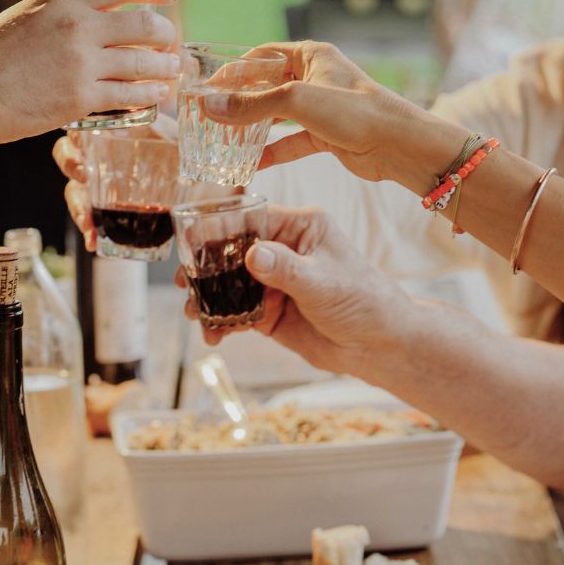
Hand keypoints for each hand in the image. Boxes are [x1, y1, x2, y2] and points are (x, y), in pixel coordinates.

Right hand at [0, 0, 180, 147]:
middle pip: (146, 24)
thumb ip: (64, 12)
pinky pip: (130, 95)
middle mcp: (78, 25)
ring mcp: (82, 62)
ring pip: (144, 61)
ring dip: (165, 66)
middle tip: (171, 42)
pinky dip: (150, 95)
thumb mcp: (29, 15)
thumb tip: (97, 15)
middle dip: (166, 34)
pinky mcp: (80, 98)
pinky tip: (157, 95)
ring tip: (172, 70)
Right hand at [53, 119, 172, 251]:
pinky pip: (89, 218)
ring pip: (74, 191)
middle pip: (68, 155)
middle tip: (83, 177)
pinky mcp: (103, 209)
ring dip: (78, 207)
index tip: (82, 142)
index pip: (83, 125)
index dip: (77, 131)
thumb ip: (167, 132)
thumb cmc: (180, 151)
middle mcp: (96, 157)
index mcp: (110, 132)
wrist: (195, 183)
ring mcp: (96, 184)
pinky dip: (89, 231)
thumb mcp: (176, 139)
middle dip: (70, 165)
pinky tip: (94, 243)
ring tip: (87, 223)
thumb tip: (166, 130)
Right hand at [180, 205, 419, 376]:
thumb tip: (252, 255)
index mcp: (300, 227)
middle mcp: (283, 249)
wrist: (377, 345)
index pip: (250, 219)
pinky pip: (237, 311)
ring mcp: (274, 280)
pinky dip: (222, 322)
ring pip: (230, 283)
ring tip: (193, 313)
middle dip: (206, 267)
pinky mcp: (270, 310)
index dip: (218, 229)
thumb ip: (285, 269)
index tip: (191, 243)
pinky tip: (214, 335)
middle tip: (186, 283)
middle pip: (232, 251)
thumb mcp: (323, 282)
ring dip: (210, 298)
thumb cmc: (363, 301)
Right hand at [200, 41, 464, 188]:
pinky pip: (291, 141)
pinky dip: (273, 151)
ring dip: (253, 128)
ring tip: (223, 140)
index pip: (263, 55)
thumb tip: (210, 106)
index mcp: (311, 55)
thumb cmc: (355, 111)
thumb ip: (252, 104)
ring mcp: (321, 108)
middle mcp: (315, 77)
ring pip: (278, 116)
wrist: (398, 145)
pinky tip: (252, 165)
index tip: (209, 86)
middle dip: (240, 101)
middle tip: (210, 115)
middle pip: (267, 86)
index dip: (234, 69)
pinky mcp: (326, 135)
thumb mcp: (296, 101)